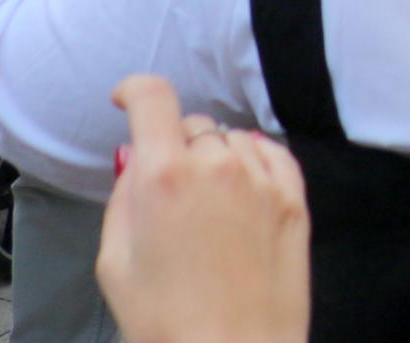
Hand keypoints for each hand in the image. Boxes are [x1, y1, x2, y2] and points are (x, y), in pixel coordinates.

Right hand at [96, 76, 309, 342]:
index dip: (134, 91)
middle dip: (176, 151)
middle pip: (193, 128)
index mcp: (164, 177)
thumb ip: (123, 198)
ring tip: (206, 213)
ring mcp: (261, 179)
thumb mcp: (115, 263)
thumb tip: (135, 161)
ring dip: (217, 160)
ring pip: (233, 141)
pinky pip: (272, 155)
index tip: (128, 98)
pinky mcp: (294, 199)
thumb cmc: (167, 323)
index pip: (153, 99)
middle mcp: (217, 166)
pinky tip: (241, 193)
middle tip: (169, 197)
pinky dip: (254, 163)